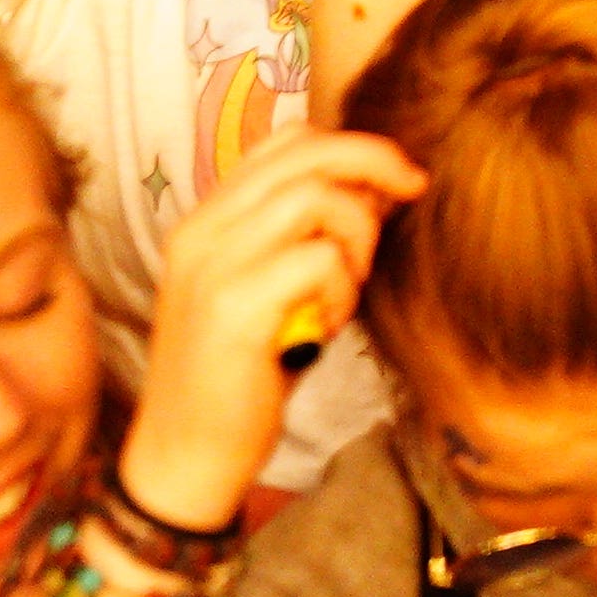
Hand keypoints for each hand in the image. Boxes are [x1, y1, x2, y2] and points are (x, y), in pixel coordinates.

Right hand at [118, 130, 423, 536]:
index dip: (351, 147)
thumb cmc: (241, 373)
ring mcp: (212, 265)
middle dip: (376, 162)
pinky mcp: (234, 307)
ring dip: (357, 236)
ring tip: (347, 289)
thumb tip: (381, 186)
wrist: (184, 456)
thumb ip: (303, 235)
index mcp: (205, 220)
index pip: (286, 141)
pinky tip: (326, 326)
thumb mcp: (268, 289)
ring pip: (317, 196)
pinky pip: (320, 259)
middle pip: (307, 152)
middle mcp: (201, 231)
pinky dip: (343, 287)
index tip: (393, 181)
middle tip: (412, 192)